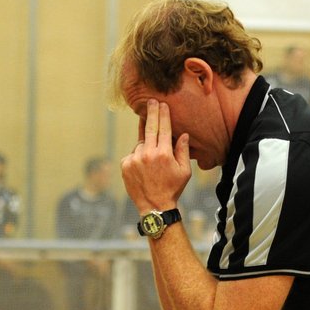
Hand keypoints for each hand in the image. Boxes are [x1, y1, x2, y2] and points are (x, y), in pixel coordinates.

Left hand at [120, 99, 191, 214]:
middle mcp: (148, 154)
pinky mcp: (125, 165)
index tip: (162, 104)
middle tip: (151, 102)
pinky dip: (137, 157)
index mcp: (164, 153)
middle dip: (151, 113)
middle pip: (149, 127)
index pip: (163, 128)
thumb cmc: (172, 189)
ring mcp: (134, 159)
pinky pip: (132, 154)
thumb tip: (183, 134)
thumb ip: (183, 151)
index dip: (163, 114)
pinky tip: (143, 168)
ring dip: (145, 146)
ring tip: (151, 161)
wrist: (154, 207)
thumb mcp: (184, 171)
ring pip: (140, 144)